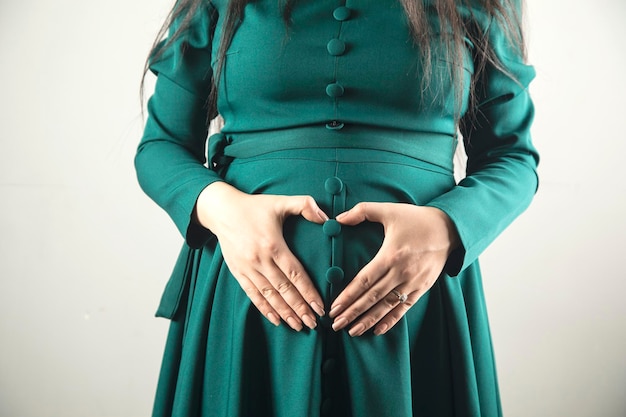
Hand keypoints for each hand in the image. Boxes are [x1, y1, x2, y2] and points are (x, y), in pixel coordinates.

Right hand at [194, 182, 328, 330]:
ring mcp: (247, 268)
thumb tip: (327, 217)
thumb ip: (304, 205)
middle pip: (283, 290)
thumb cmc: (254, 206)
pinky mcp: (238, 272)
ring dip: (285, 313)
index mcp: (273, 245)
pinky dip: (264, 309)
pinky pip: (252, 295)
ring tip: (298, 326)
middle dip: (300, 308)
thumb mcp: (280, 201)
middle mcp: (259, 260)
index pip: (294, 274)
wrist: (221, 210)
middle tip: (314, 323)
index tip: (320, 307)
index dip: (308, 292)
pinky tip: (276, 320)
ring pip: (269, 296)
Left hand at [328, 203, 459, 336]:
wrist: (450, 229)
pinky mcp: (423, 288)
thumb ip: (361, 211)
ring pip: (387, 306)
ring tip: (352, 331)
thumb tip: (337, 219)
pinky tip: (377, 330)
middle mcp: (402, 272)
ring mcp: (413, 283)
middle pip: (372, 297)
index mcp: (391, 255)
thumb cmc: (416, 219)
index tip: (334, 307)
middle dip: (352, 312)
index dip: (348, 296)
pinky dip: (391, 320)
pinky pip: (404, 308)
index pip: (364, 280)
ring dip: (368, 320)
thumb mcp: (389, 210)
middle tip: (335, 324)